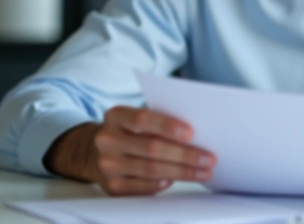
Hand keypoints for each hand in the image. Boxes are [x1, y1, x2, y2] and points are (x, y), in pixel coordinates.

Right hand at [45, 106, 215, 195]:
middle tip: (208, 158)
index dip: (167, 126)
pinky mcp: (112, 186)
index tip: (192, 133)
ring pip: (151, 170)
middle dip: (184, 154)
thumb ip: (158, 121)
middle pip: (151, 148)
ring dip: (182, 172)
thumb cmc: (129, 132)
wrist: (94, 152)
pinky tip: (177, 179)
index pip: (142, 118)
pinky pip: (143, 187)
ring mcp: (107, 165)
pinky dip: (163, 183)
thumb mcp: (135, 119)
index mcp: (115, 116)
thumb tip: (196, 134)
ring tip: (203, 171)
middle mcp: (107, 140)